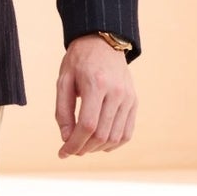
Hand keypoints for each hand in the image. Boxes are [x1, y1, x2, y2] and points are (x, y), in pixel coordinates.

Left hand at [55, 35, 136, 157]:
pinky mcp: (134, 101)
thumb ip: (63, 111)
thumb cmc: (79, 61)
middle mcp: (116, 92)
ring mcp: (128, 98)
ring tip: (84, 145)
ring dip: (97, 148)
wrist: (103, 42)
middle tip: (71, 149)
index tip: (62, 153)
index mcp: (96, 84)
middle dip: (84, 148)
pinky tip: (100, 143)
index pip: (87, 125)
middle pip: (102, 134)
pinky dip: (113, 143)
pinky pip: (127, 132)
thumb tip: (66, 138)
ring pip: (115, 137)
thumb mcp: (63, 81)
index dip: (74, 144)